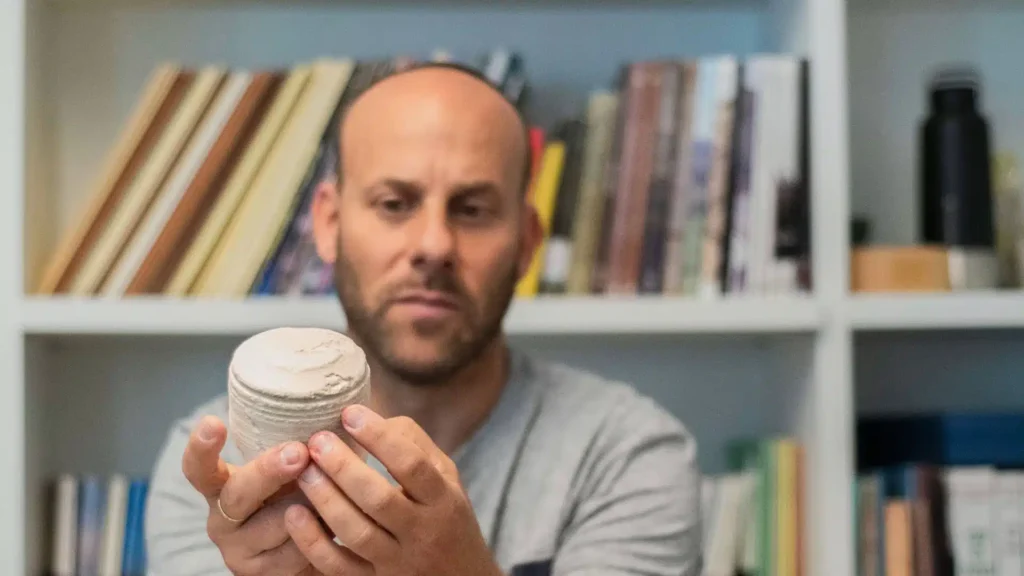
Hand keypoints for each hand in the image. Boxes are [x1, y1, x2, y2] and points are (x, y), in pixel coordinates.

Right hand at [182, 415, 320, 574]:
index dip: (202, 448)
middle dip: (269, 471)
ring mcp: (238, 551)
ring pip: (275, 524)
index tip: (213, 423)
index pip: (198, 468)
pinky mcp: (260, 575)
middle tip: (299, 452)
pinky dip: (318, 534)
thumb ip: (289, 447)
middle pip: (238, 494)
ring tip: (333, 487)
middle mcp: (222, 519)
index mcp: (220, 486)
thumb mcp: (285, 469)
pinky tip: (333, 522)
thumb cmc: (295, 494)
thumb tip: (323, 407)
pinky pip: (296, 552)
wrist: (307, 549)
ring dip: (309, 503)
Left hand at [284, 405, 502, 575]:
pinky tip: (294, 515)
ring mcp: (398, 563)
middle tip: (317, 441)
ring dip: (325, 499)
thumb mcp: (447, 478)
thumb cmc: (447, 518)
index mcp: (443, 499)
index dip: (378, 437)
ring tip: (304, 472)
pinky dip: (312, 542)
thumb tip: (372, 418)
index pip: (411, 465)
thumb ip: (415, 445)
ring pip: (356, 533)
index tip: (350, 413)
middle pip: (379, 499)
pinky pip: (338, 568)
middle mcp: (422, 532)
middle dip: (343, 467)